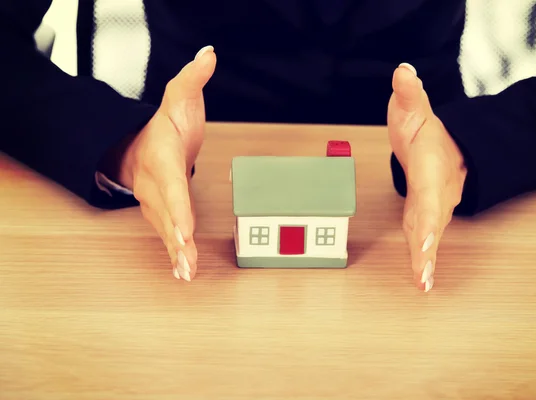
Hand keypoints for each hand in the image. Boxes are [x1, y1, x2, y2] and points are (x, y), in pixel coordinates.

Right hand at [107, 46, 215, 281]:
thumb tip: (208, 55)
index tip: (185, 228)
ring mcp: (155, 203)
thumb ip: (192, 79)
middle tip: (187, 260)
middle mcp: (155, 185)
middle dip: (177, 239)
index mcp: (161, 159)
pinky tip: (183, 273)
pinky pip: (167, 236)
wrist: (137, 145)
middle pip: (167, 214)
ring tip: (186, 274)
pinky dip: (174, 255)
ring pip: (165, 230)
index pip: (171, 185)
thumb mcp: (178, 97)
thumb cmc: (161, 126)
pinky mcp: (160, 214)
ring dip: (175, 253)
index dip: (179, 207)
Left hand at [387, 63, 466, 291]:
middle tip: (424, 276)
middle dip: (428, 249)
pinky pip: (425, 239)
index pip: (429, 193)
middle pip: (432, 222)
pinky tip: (422, 281)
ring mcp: (433, 207)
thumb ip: (410, 93)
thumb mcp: (414, 107)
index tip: (428, 236)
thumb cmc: (427, 130)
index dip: (429, 216)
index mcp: (431, 168)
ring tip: (423, 285)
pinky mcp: (426, 216)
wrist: (446, 146)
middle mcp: (436, 192)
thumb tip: (403, 72)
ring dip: (426, 261)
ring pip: (429, 236)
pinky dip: (423, 259)